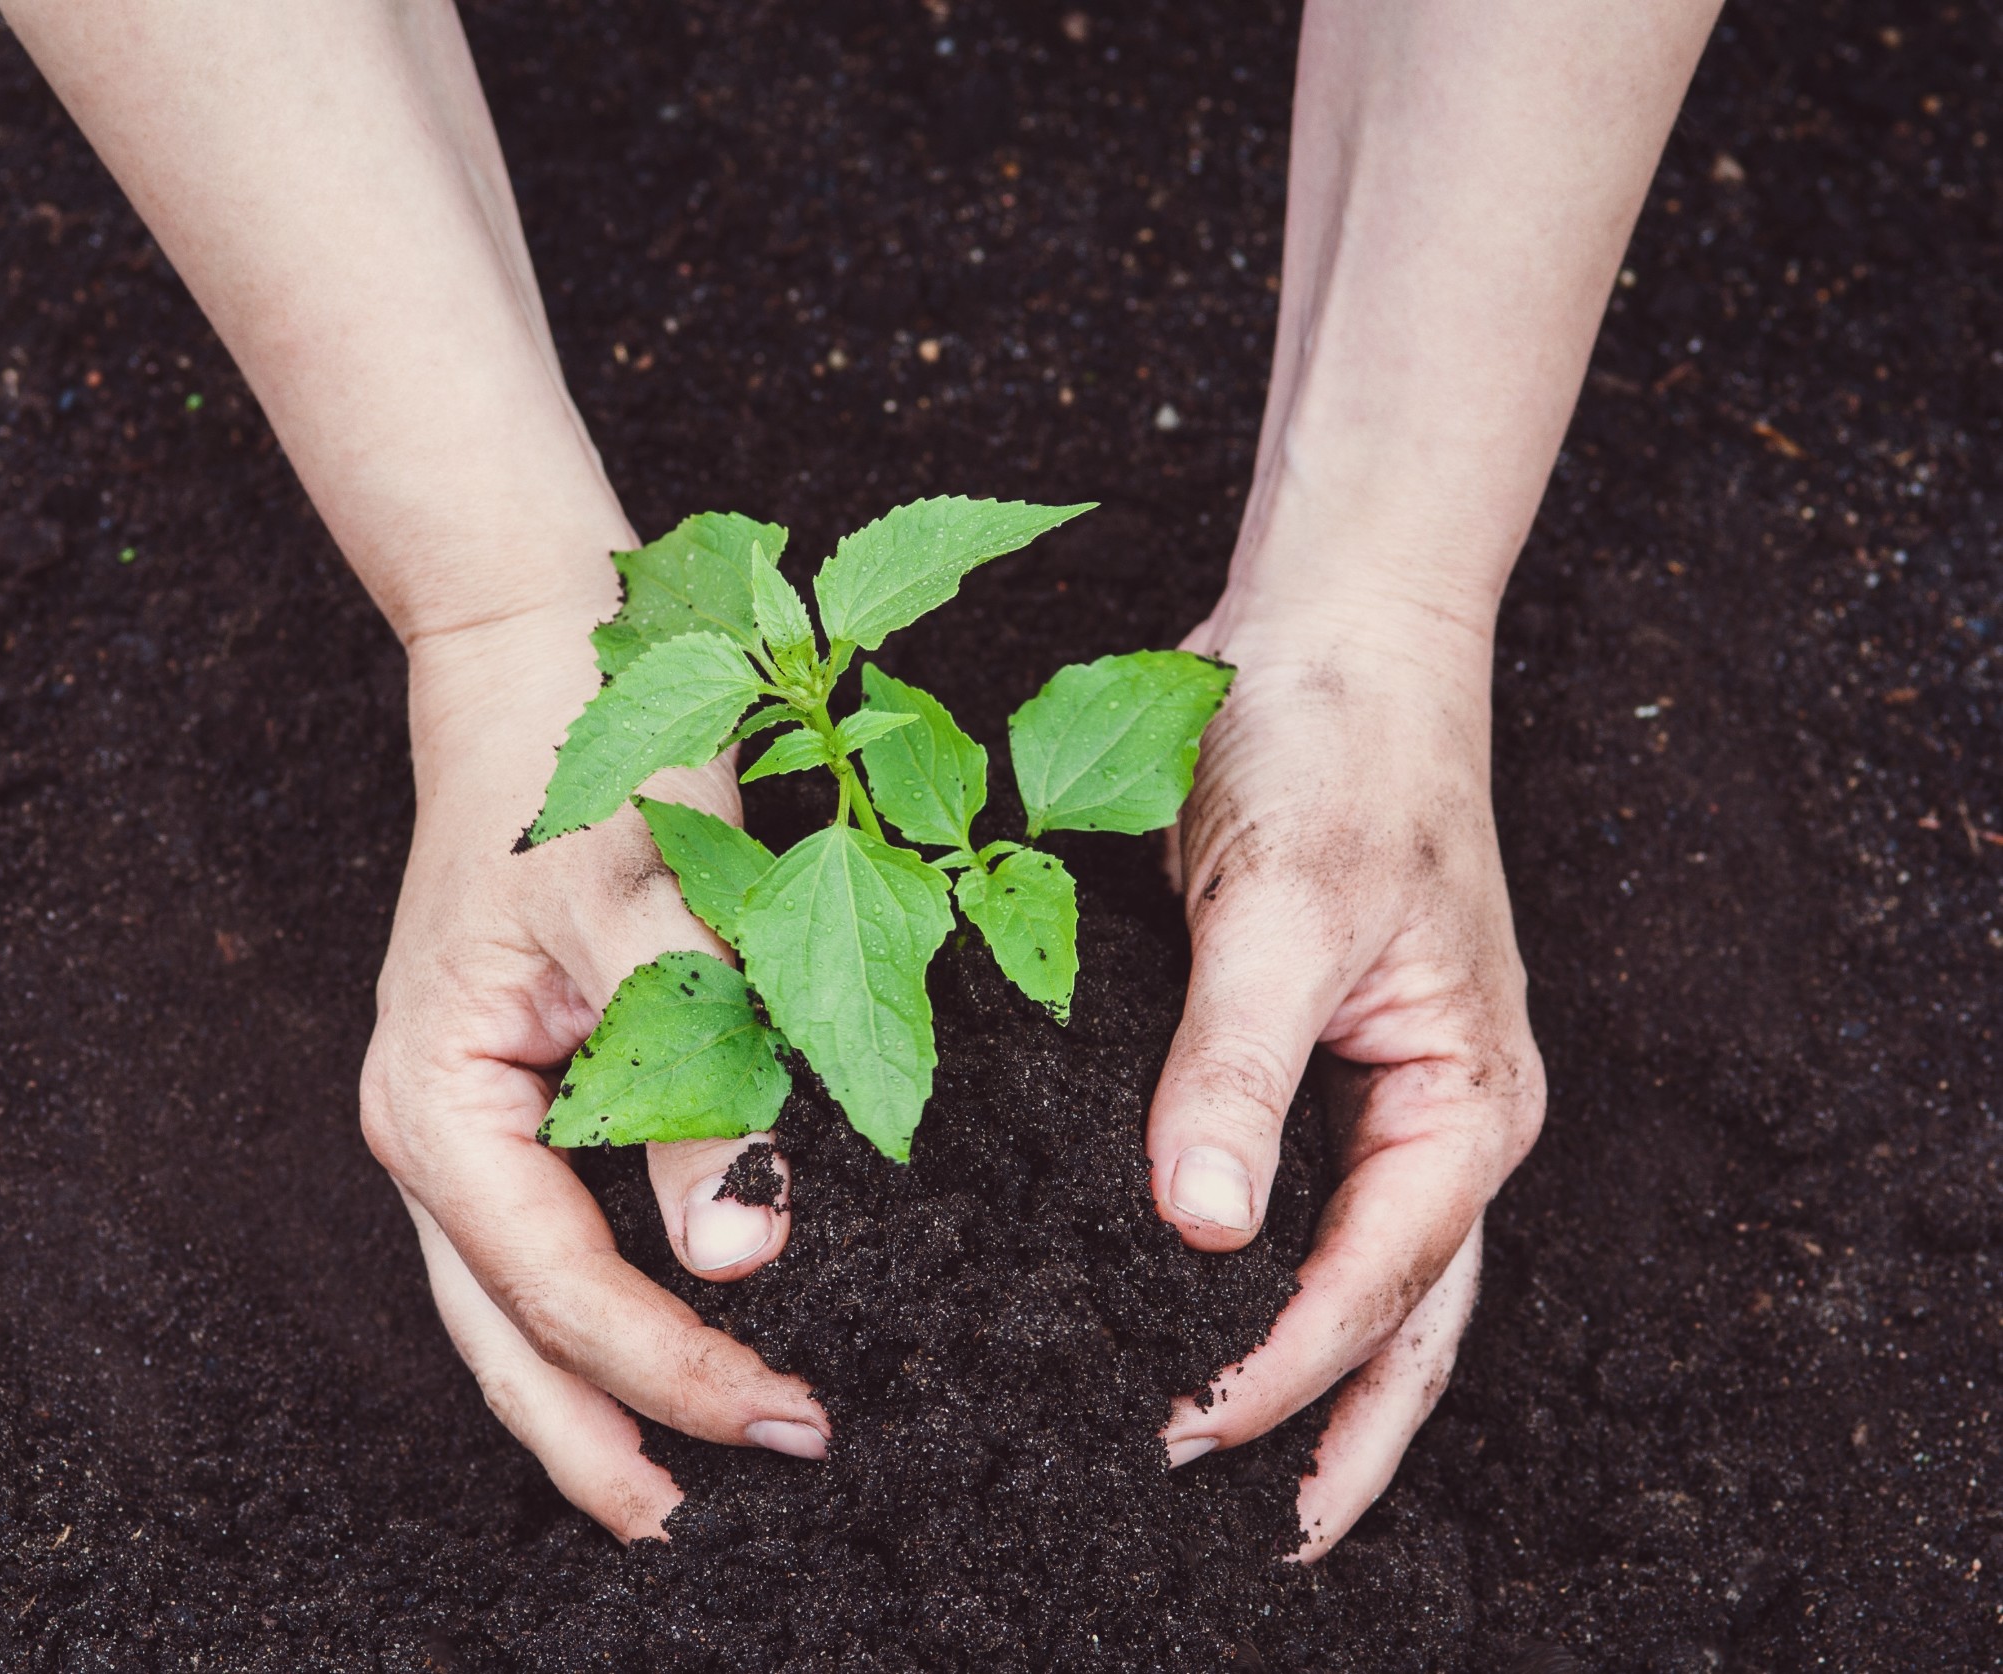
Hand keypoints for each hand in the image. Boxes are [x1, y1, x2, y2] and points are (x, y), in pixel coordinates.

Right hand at [357, 609, 829, 1541]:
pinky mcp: (505, 1091)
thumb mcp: (656, 916)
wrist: (538, 651)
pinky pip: (534, 1242)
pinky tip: (649, 1355)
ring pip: (505, 1305)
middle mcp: (429, 1125)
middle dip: (600, 1434)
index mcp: (437, 1098)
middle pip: (500, 1334)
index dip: (672, 1370)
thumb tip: (744, 1258)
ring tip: (669, 1487)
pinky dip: (588, 1316)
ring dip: (584, 1398)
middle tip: (702, 1521)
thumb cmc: (590, 762)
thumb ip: (702, 1084)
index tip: (788, 1420)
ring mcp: (459, 1113)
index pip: (559, 1284)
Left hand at [1147, 596, 1544, 1559]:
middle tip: (1264, 1537)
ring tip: (1246, 1472)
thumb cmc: (1338, 750)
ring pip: (1358, 1274)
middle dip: (1340, 1431)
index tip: (1186, 1434)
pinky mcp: (1306, 1057)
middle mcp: (1434, 1114)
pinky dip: (1264, 1273)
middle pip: (1405, 1320)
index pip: (1376, 1281)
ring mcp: (1376, 1091)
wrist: (1334, 640)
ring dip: (1313, 1374)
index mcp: (1463, 1097)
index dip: (1282, 1371)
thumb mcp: (1284, 906)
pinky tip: (1198, 1307)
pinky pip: (1299, 1198)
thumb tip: (1199, 1231)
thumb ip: (1234, 1068)